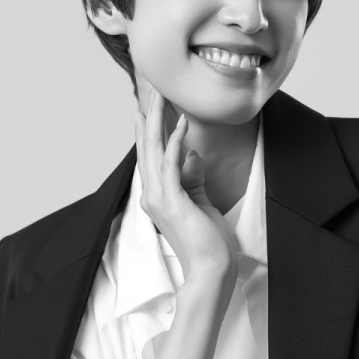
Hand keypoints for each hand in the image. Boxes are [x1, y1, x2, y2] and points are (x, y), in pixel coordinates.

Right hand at [134, 87, 237, 283]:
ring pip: (154, 150)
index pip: (150, 157)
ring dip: (158, 121)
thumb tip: (191, 154)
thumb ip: (193, 179)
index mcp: (156, 196)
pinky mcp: (172, 201)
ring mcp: (159, 198)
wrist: (211, 270)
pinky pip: (171, 165)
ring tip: (161, 96)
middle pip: (147, 147)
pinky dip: (175, 142)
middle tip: (152, 89)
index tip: (147, 108)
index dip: (148, 131)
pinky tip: (182, 123)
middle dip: (150, 116)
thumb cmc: (208, 243)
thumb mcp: (201, 203)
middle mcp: (152, 195)